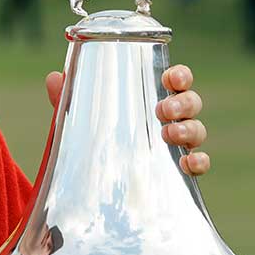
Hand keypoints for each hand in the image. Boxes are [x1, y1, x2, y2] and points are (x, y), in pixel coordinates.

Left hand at [44, 64, 208, 175]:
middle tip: (163, 110)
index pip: (176, 79)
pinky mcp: (179, 170)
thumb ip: (69, 98)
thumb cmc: (96, 135)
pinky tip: (188, 162)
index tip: (171, 76)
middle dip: (183, 103)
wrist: (95, 179)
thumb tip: (54, 78)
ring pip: (198, 130)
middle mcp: (170, 118)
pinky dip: (199, 161)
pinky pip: (200, 164)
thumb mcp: (79, 116)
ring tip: (169, 133)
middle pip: (191, 102)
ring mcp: (178, 143)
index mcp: (151, 96)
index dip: (180, 75)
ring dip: (189, 129)